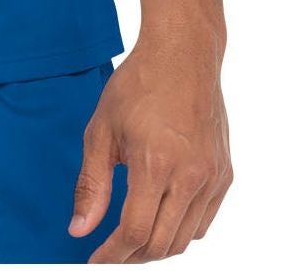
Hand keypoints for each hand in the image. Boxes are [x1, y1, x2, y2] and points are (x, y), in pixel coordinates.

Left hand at [70, 35, 232, 260]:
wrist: (183, 55)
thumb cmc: (137, 86)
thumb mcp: (101, 130)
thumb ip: (91, 184)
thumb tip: (79, 230)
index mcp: (155, 164)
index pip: (135, 233)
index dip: (112, 255)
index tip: (94, 261)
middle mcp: (190, 177)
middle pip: (162, 244)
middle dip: (132, 256)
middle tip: (110, 253)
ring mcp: (212, 178)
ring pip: (185, 239)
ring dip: (157, 247)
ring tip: (132, 239)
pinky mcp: (224, 175)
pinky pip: (203, 222)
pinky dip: (181, 230)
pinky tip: (161, 217)